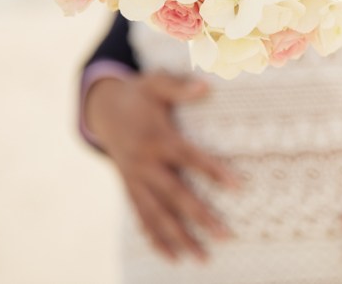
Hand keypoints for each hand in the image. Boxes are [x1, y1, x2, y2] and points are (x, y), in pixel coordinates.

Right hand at [85, 72, 238, 261]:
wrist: (103, 109)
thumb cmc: (138, 94)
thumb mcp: (155, 83)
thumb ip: (179, 88)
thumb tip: (206, 87)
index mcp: (156, 137)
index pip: (189, 156)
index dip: (213, 171)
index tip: (238, 187)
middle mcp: (145, 162)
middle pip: (175, 194)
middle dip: (200, 216)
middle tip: (226, 235)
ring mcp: (135, 179)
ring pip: (157, 213)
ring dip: (179, 237)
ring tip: (202, 258)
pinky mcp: (130, 188)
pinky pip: (141, 216)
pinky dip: (154, 238)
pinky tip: (171, 257)